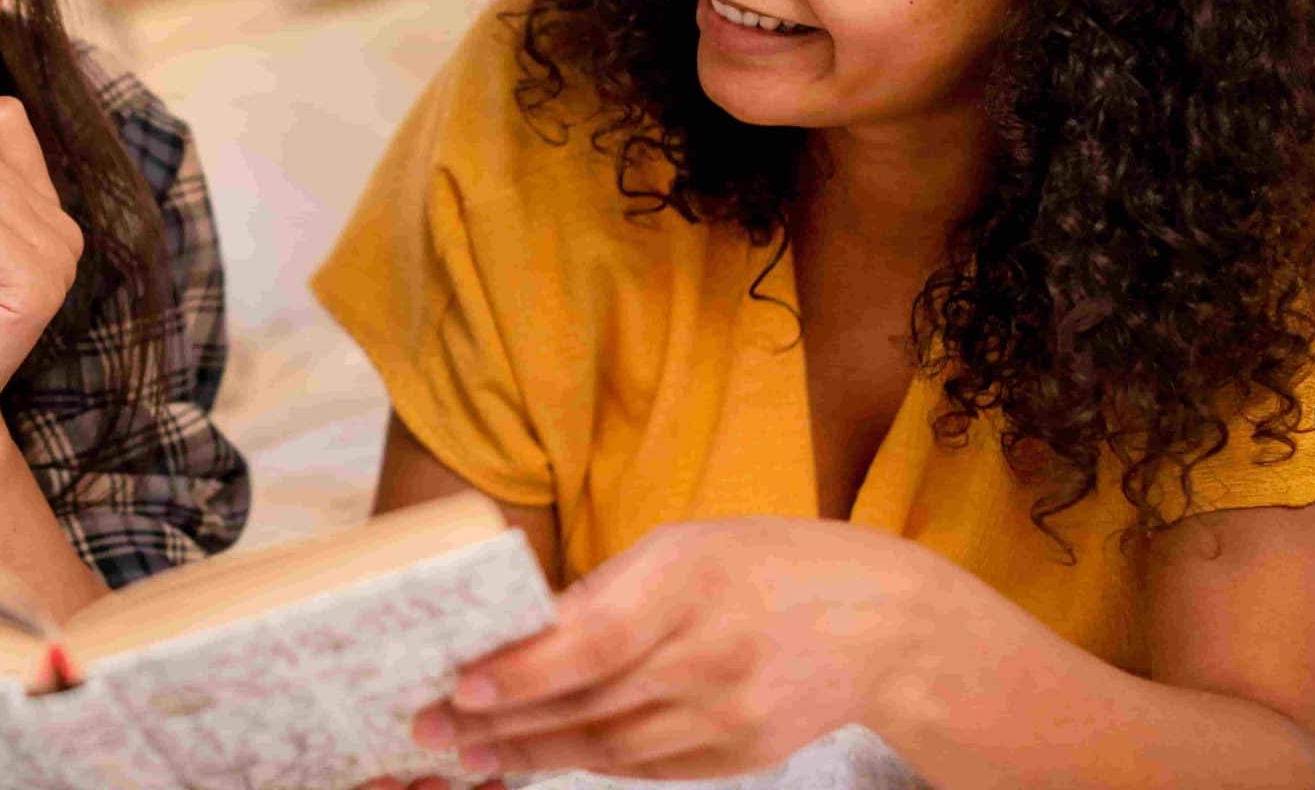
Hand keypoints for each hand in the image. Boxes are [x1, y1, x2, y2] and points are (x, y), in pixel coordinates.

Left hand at [406, 518, 964, 781]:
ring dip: (530, 752)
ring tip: (469, 750)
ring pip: (609, 746)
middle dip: (500, 720)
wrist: (883, 622)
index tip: (461, 684)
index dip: (524, 669)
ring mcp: (730, 713)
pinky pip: (646, 767)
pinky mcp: (741, 756)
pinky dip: (587, 763)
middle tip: (431, 727)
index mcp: (692, 579)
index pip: (595, 638)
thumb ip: (606, 590)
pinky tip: (538, 757)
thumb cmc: (764, 565)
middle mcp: (712, 652)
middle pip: (589, 701)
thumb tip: (517, 629)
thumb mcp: (684, 546)